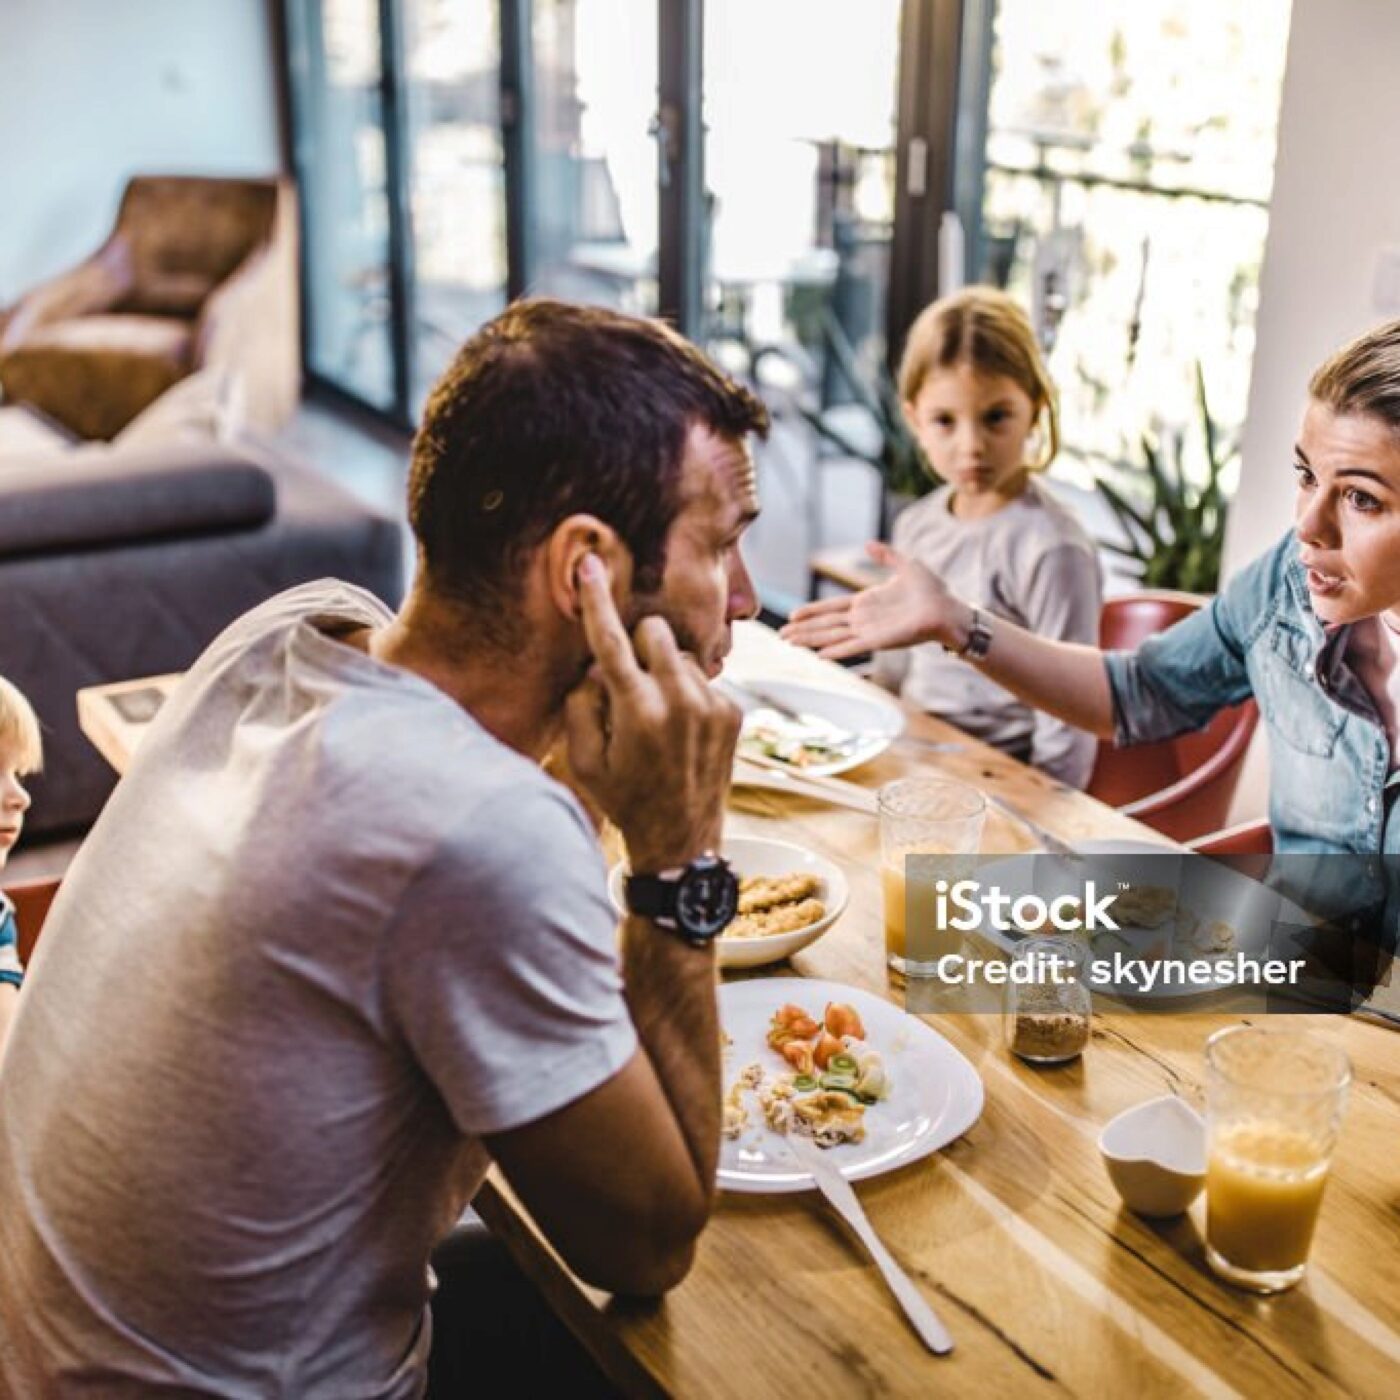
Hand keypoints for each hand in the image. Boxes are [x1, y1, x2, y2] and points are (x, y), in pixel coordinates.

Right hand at [564, 555, 740, 870]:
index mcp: (636, 711)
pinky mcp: (732, 712)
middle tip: (629, 682)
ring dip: (664, 670)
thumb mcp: (584, 759)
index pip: (610, 641)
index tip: (590, 563)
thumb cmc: (623, 799)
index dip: (596, 601)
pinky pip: (704, 677)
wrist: (681, 840)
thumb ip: (581, 703)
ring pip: (682, 653)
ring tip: (658, 716)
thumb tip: (596, 665)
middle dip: (638, 644)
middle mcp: (679, 701)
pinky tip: (682, 730)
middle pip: (654, 631)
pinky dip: (688, 691)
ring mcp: (711, 705)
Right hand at [779, 542, 965, 659]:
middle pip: (826, 625)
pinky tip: (819, 656)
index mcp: (867, 602)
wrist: (949, 609)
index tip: (792, 614)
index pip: (832, 608)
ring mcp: (870, 631)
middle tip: (781, 635)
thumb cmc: (932, 590)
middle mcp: (864, 619)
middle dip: (803, 629)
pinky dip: (836, 652)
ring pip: (833, 636)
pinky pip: (853, 647)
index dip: (812, 611)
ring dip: (811, 640)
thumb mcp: (906, 565)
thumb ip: (885, 556)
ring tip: (790, 643)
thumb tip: (868, 544)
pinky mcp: (880, 641)